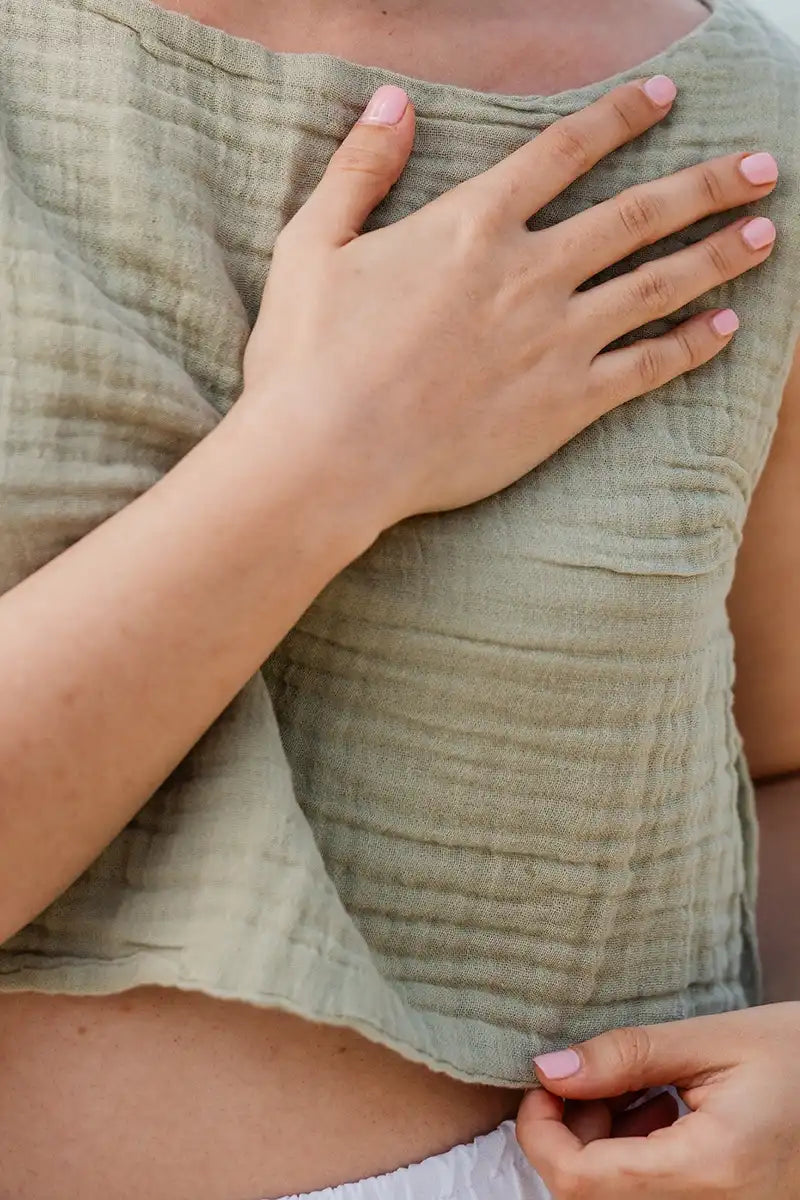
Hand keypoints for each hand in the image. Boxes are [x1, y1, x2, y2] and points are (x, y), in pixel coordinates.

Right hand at [237, 78, 777, 536]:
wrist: (329, 456)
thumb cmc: (309, 357)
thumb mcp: (312, 246)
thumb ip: (359, 171)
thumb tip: (391, 103)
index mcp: (472, 225)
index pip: (565, 152)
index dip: (621, 117)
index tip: (666, 96)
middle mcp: (529, 272)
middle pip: (640, 213)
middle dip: (709, 183)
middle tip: (763, 166)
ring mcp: (556, 339)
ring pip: (659, 284)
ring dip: (719, 254)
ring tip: (767, 234)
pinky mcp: (566, 404)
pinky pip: (648, 367)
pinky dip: (693, 345)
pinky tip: (727, 328)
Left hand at [517, 1003, 799, 1197]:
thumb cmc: (799, 1053)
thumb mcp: (712, 1040)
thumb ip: (626, 1056)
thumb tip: (550, 1070)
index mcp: (708, 1169)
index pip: (581, 1184)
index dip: (541, 1134)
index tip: (543, 1083)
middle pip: (593, 1194)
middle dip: (573, 1133)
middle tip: (597, 1073)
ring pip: (619, 1196)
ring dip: (604, 1142)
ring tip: (641, 1084)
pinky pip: (653, 1195)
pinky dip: (635, 1153)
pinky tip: (662, 1107)